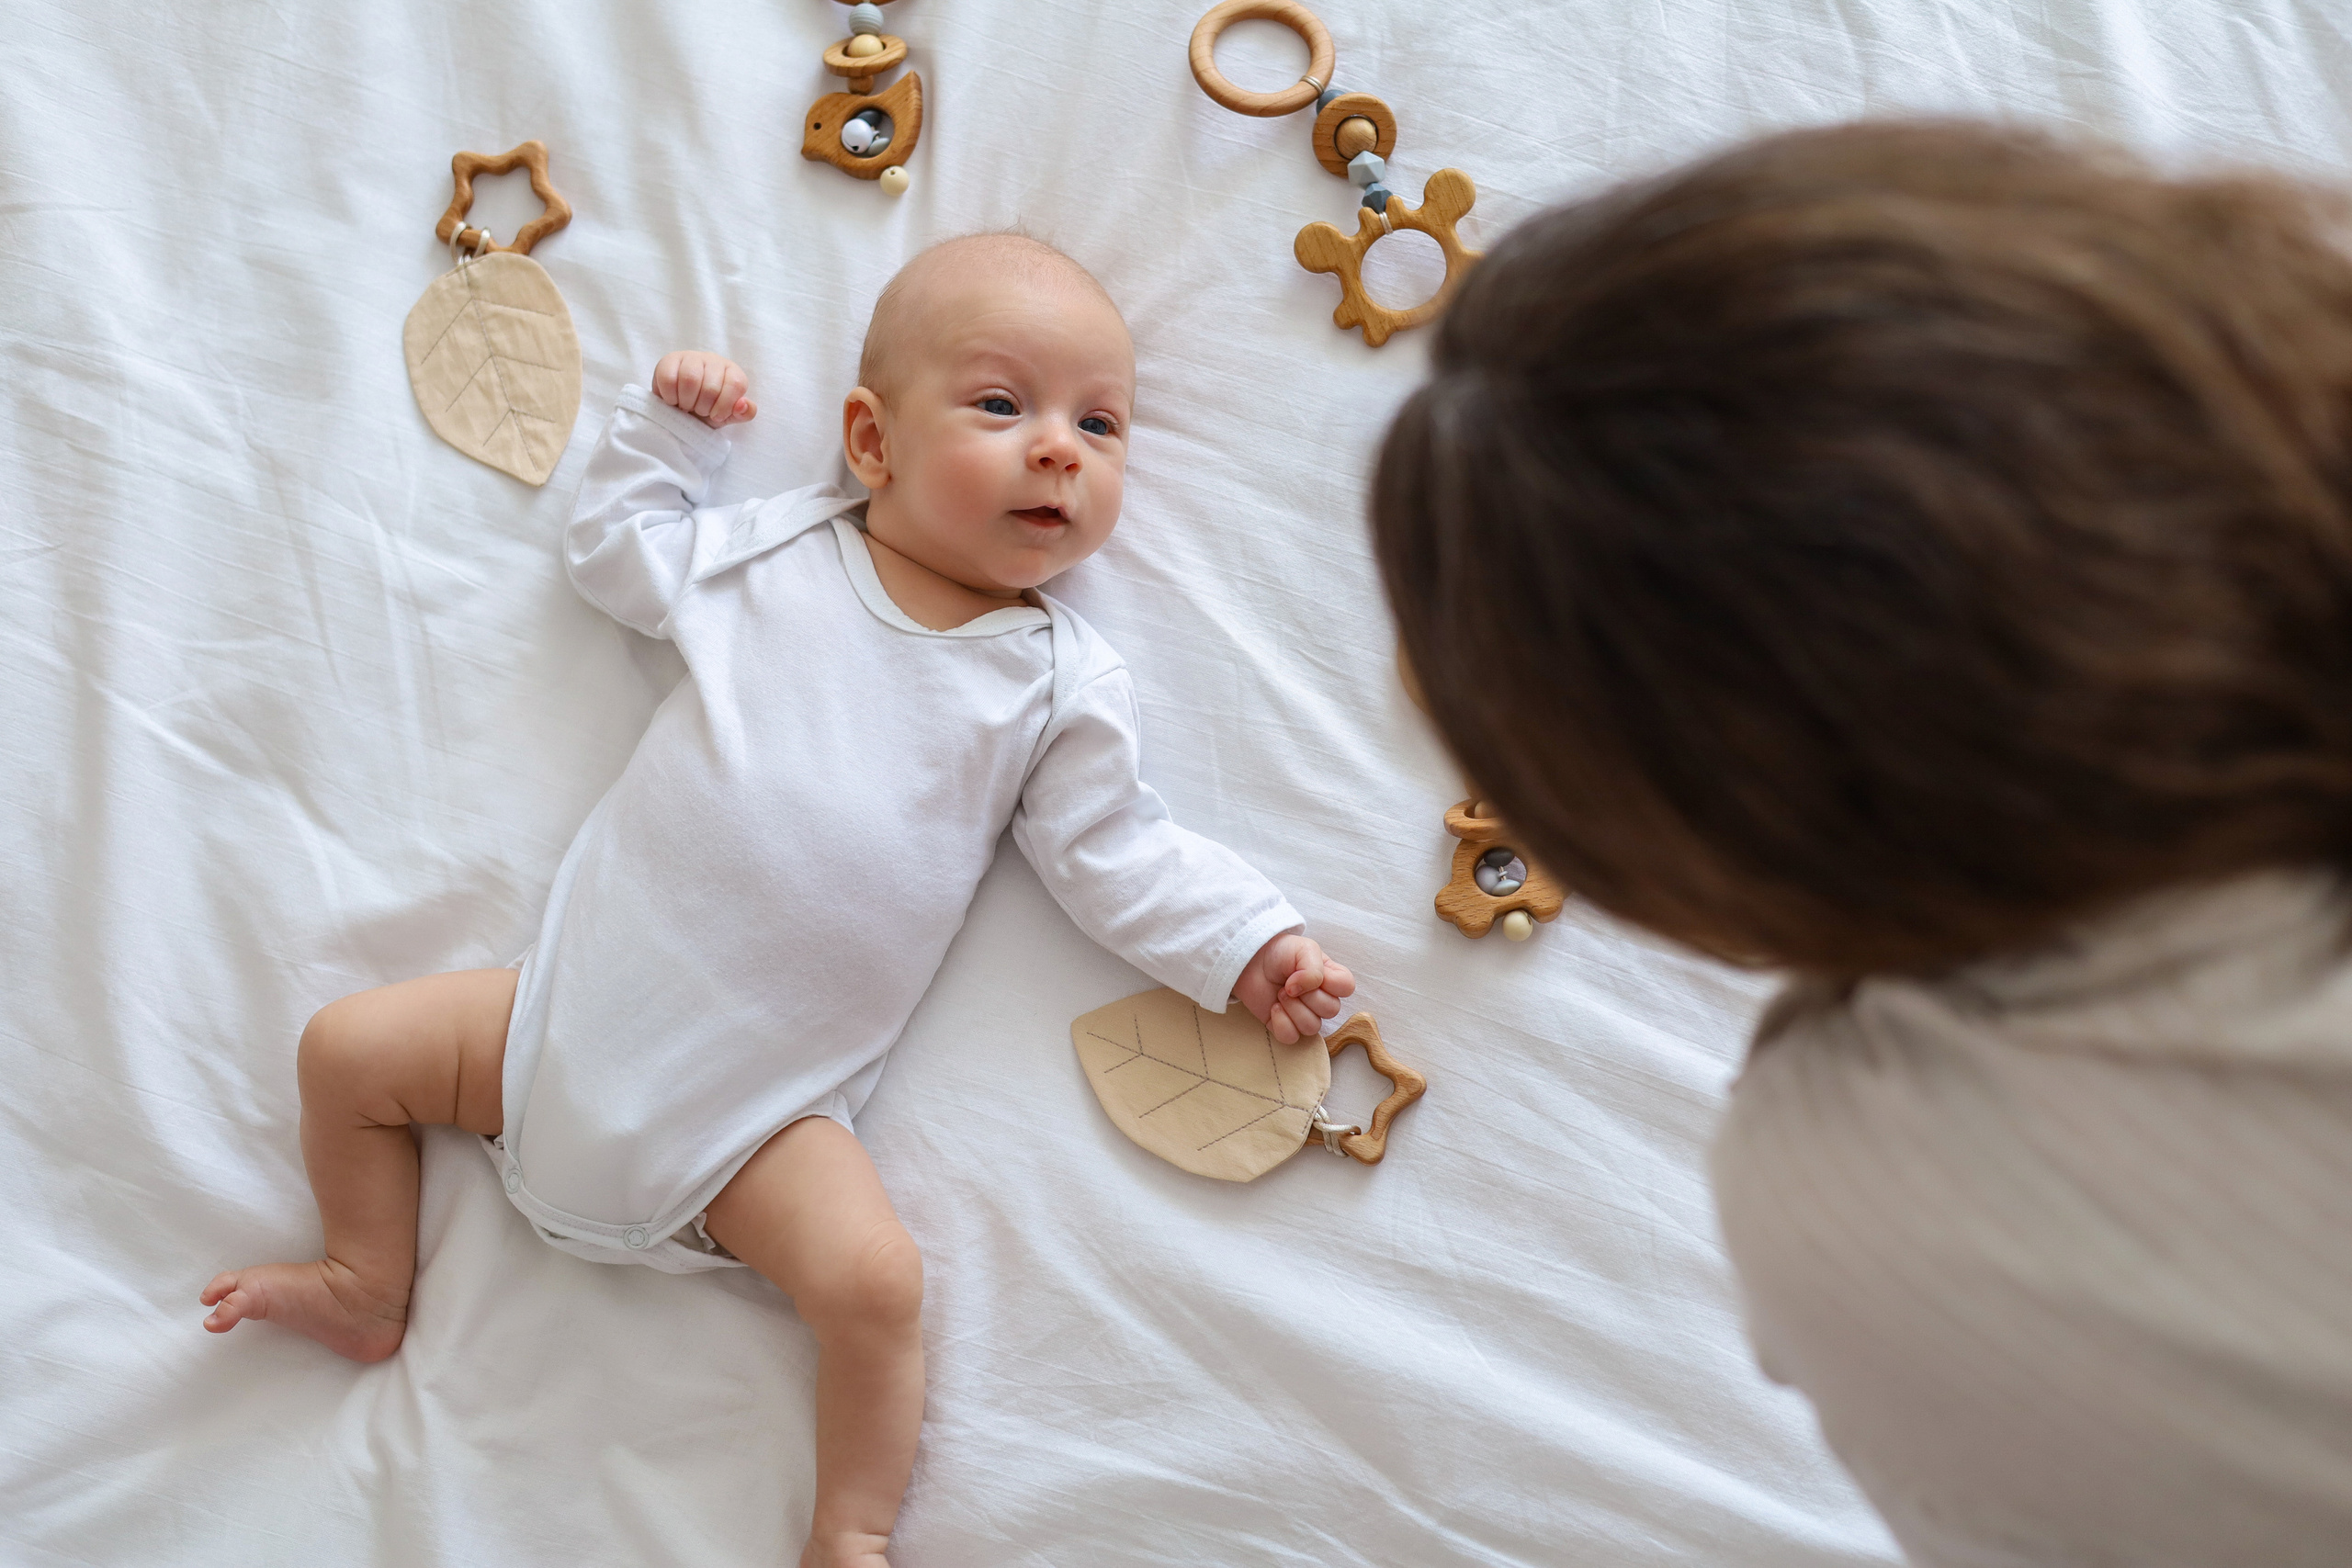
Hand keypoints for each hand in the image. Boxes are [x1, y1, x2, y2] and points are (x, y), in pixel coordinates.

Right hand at [653, 351, 757, 428]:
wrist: (680, 411)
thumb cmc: (708, 411)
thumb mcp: (727, 416)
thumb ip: (742, 414)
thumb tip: (744, 405)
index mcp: (732, 372)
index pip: (736, 384)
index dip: (725, 405)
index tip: (716, 416)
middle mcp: (713, 360)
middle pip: (711, 386)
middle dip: (703, 407)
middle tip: (697, 410)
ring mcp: (691, 357)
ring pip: (690, 380)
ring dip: (686, 402)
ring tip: (685, 406)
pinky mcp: (669, 360)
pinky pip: (668, 378)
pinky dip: (670, 396)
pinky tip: (673, 400)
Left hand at [1234, 933, 1355, 1044]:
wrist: (1251, 961)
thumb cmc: (1281, 952)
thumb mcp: (1303, 949)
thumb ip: (1313, 969)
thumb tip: (1306, 990)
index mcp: (1331, 977)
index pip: (1347, 987)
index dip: (1329, 983)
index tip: (1307, 972)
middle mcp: (1322, 998)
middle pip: (1331, 1010)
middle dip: (1307, 996)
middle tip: (1288, 983)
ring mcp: (1305, 1014)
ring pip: (1312, 1027)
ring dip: (1293, 1009)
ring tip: (1280, 994)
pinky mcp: (1286, 1026)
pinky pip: (1292, 1037)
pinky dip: (1281, 1022)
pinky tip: (1274, 1008)